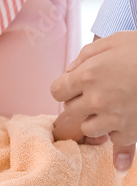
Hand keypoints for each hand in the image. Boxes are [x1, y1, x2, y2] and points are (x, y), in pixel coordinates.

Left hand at [51, 32, 136, 171]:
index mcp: (87, 76)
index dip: (66, 88)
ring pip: (89, 129)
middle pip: (71, 110)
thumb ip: (85, 57)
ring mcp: (115, 118)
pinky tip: (123, 138)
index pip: (57, 91)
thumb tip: (70, 73)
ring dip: (97, 121)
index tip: (76, 86)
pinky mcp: (133, 131)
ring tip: (113, 109)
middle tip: (98, 94)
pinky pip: (117, 143)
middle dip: (81, 103)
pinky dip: (119, 138)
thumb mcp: (111, 42)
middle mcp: (97, 99)